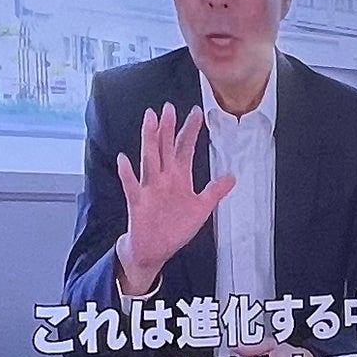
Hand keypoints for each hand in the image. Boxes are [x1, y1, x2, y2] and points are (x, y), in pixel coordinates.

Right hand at [111, 103, 229, 298]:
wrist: (153, 250)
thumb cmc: (174, 229)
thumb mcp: (201, 209)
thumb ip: (215, 192)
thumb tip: (232, 177)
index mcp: (178, 178)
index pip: (184, 148)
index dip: (191, 130)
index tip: (197, 112)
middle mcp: (163, 178)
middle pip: (165, 148)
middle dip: (167, 127)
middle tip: (169, 107)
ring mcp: (149, 188)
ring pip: (149, 159)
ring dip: (149, 139)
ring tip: (150, 119)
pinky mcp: (138, 202)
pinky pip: (132, 186)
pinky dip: (127, 174)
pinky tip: (124, 159)